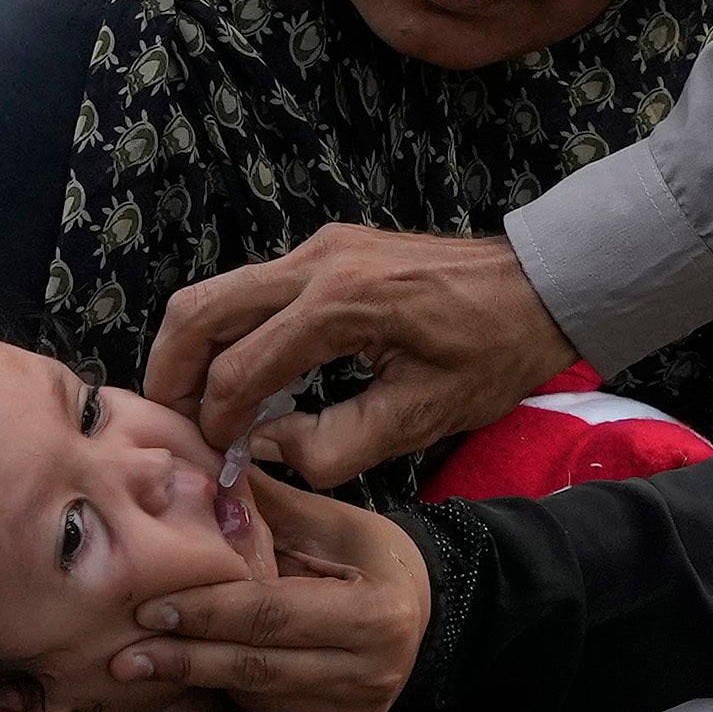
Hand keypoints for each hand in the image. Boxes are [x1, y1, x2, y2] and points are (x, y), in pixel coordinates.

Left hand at [107, 467, 426, 711]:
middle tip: (124, 652)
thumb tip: (204, 470)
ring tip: (141, 663)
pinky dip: (228, 703)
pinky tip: (198, 684)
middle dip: (184, 657)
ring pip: (254, 699)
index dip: (207, 610)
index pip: (271, 613)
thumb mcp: (333, 525)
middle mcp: (370, 675)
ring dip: (198, 680)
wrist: (420, 618)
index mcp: (376, 614)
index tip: (150, 606)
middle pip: (256, 666)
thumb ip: (269, 507)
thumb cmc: (369, 561)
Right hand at [142, 226, 574, 485]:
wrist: (541, 286)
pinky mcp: (326, 250)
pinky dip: (228, 333)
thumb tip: (266, 453)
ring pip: (216, 293)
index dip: (215, 423)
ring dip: (194, 352)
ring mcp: (319, 248)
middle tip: (172, 429)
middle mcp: (317, 262)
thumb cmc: (493, 353)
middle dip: (171, 374)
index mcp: (341, 304)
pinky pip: (250, 289)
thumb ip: (336, 444)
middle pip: (199, 310)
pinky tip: (243, 380)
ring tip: (199, 410)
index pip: (240, 368)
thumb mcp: (422, 417)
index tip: (214, 463)